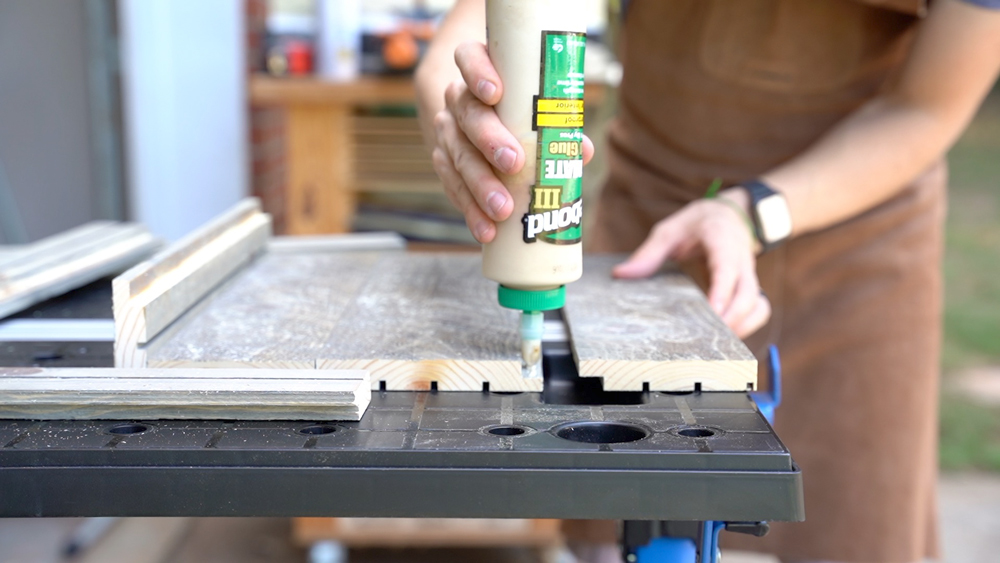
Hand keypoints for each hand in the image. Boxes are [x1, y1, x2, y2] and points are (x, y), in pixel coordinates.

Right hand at [430, 41, 593, 242]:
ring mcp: (448, 133)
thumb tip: (582, 151)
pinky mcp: (445, 165)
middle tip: (513, 162)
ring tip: (502, 210)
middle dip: (490, 140)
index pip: (469, 57)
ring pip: (458, 156)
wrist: (481, 124)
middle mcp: (458, 100)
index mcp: (480, 72)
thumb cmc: (521, 111)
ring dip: (480, 185)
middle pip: (468, 115)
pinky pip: (453, 188)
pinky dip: (471, 210)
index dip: (478, 73)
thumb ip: (560, 126)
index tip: (495, 93)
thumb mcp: (540, 110)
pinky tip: (486, 229)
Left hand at [612, 189, 771, 337]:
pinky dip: (747, 325)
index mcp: (722, 242)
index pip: (727, 269)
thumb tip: (621, 274)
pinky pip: (759, 310)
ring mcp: (750, 276)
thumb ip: (649, 253)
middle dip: (732, 319)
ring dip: (742, 326)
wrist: (731, 215)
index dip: (721, 292)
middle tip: (706, 338)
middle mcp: (741, 261)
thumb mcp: (670, 229)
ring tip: (715, 343)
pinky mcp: (750, 288)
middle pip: (748, 295)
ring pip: (758, 306)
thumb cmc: (699, 223)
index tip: (712, 313)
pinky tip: (724, 336)